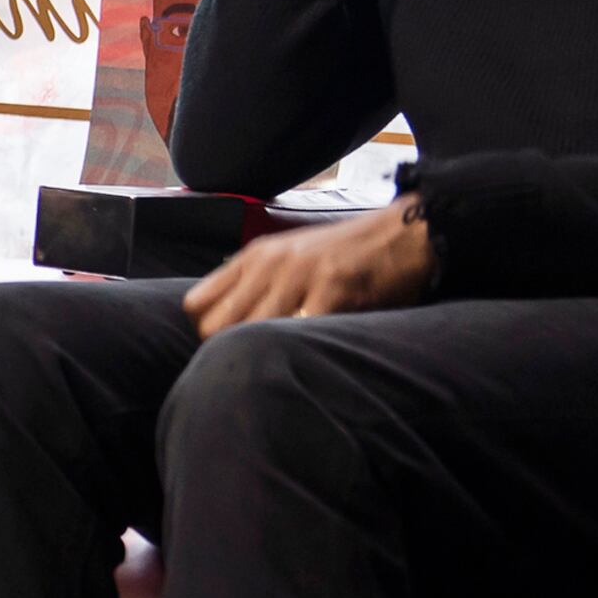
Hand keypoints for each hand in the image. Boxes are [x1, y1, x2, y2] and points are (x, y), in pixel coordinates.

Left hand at [183, 196, 435, 336]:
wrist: (401, 236)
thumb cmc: (343, 253)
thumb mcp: (286, 256)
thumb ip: (252, 282)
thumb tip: (215, 321)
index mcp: (254, 257)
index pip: (196, 304)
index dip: (207, 331)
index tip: (228, 344)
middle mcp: (269, 264)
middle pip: (214, 326)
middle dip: (228, 350)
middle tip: (254, 360)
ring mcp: (299, 275)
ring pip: (250, 333)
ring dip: (263, 354)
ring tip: (281, 361)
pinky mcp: (332, 289)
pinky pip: (299, 334)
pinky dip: (301, 351)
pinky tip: (311, 354)